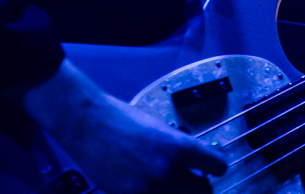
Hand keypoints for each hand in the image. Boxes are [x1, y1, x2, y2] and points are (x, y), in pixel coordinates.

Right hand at [15, 59, 227, 193]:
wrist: (87, 123)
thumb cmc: (122, 118)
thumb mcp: (157, 126)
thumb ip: (177, 146)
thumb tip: (193, 162)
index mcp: (178, 146)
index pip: (217, 165)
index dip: (216, 166)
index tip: (211, 167)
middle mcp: (168, 170)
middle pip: (203, 192)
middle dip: (200, 186)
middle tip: (194, 181)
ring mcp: (149, 188)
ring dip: (180, 193)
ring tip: (173, 184)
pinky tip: (150, 186)